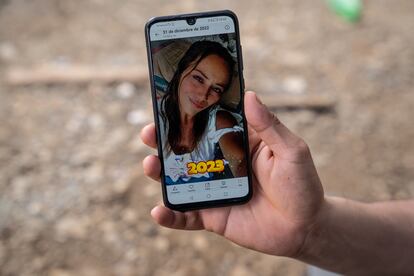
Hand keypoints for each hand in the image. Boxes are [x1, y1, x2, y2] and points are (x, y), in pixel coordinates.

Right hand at [141, 91, 323, 256]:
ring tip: (151, 165)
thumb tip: (250, 95)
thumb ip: (270, 126)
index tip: (169, 102)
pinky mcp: (212, 215)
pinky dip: (171, 215)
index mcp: (238, 143)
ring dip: (160, 172)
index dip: (189, 113)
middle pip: (186, 149)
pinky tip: (159, 211)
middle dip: (164, 141)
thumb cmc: (302, 185)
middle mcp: (220, 164)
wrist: (305, 228)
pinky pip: (186, 216)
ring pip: (179, 179)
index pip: (208, 124)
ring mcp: (214, 190)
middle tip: (149, 133)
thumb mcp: (291, 151)